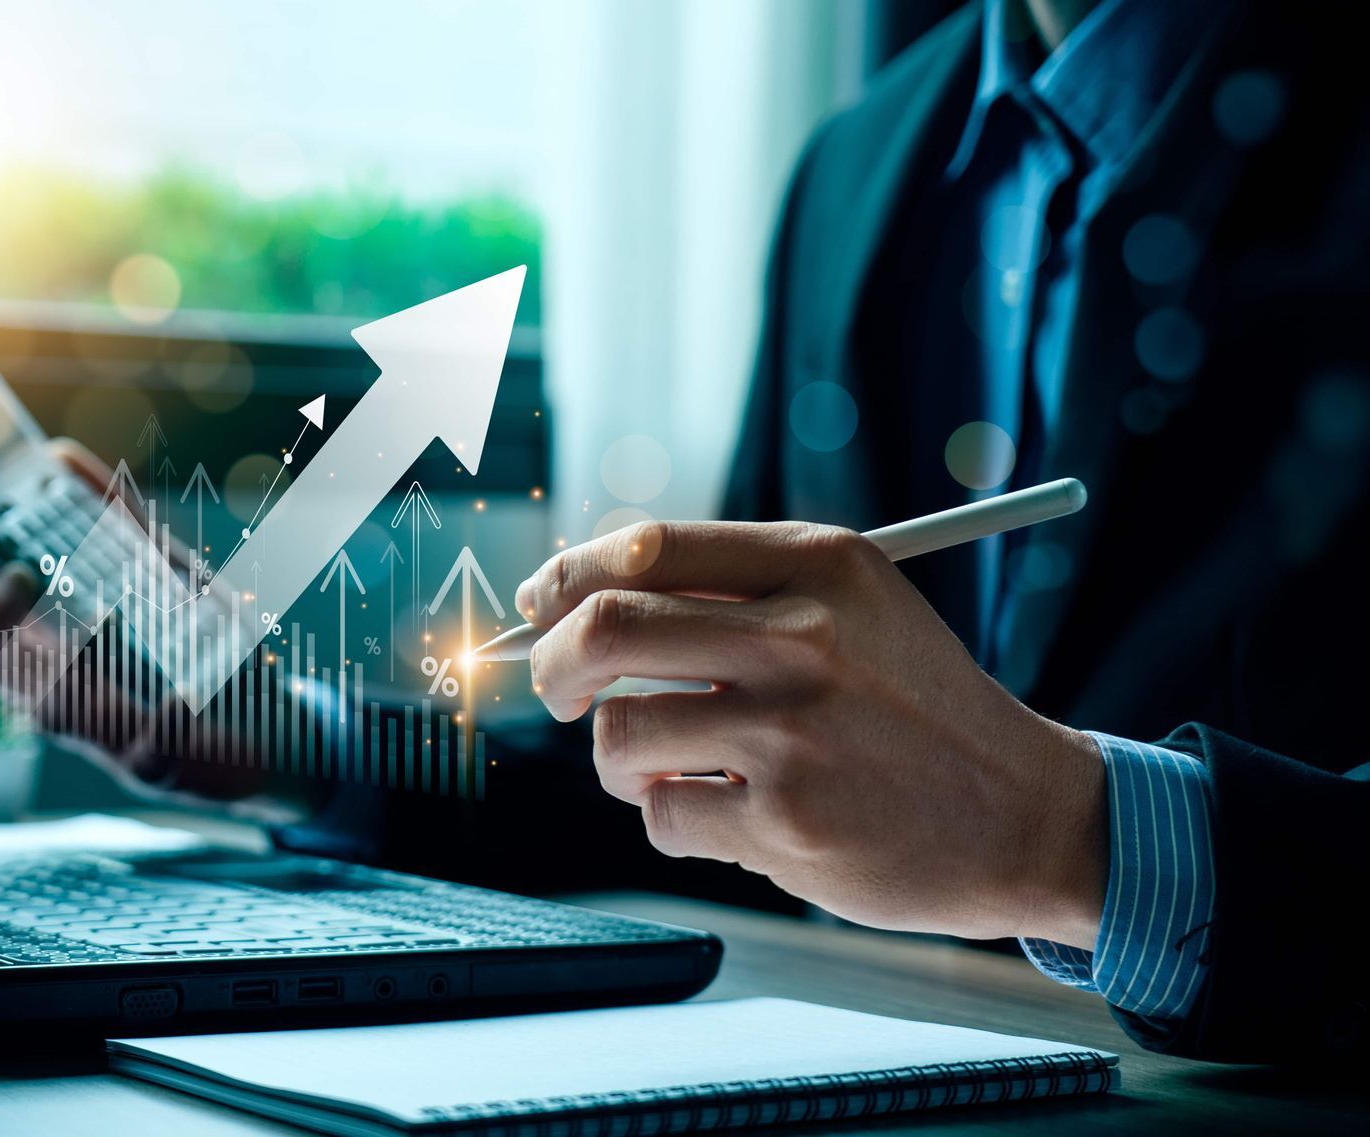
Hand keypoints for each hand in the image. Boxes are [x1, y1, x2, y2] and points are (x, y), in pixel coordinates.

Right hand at [0, 439, 274, 807]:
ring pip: (54, 715)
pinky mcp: (161, 766)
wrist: (275, 735)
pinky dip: (160, 725)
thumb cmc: (207, 652)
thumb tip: (59, 455)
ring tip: (94, 627)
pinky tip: (179, 701)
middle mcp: (72, 695)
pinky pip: (147, 755)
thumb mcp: (168, 576)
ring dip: (62, 673)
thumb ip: (116, 522)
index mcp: (63, 648)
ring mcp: (110, 737)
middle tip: (15, 574)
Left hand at [515, 520, 1107, 947]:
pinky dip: (675, 820)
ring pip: (618, 736)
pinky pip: (663, 817)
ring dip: (621, 760)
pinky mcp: (786, 822)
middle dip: (553, 663)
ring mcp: (792, 733)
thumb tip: (579, 595)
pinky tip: (734, 815)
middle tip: (560, 689)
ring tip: (674, 767)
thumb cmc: (914, 709)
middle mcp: (803, 638)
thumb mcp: (853, 607)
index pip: (647, 548)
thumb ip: (736, 589)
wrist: (1024, 813)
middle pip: (606, 628)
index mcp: (819, 565)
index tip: (541, 602)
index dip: (569, 576)